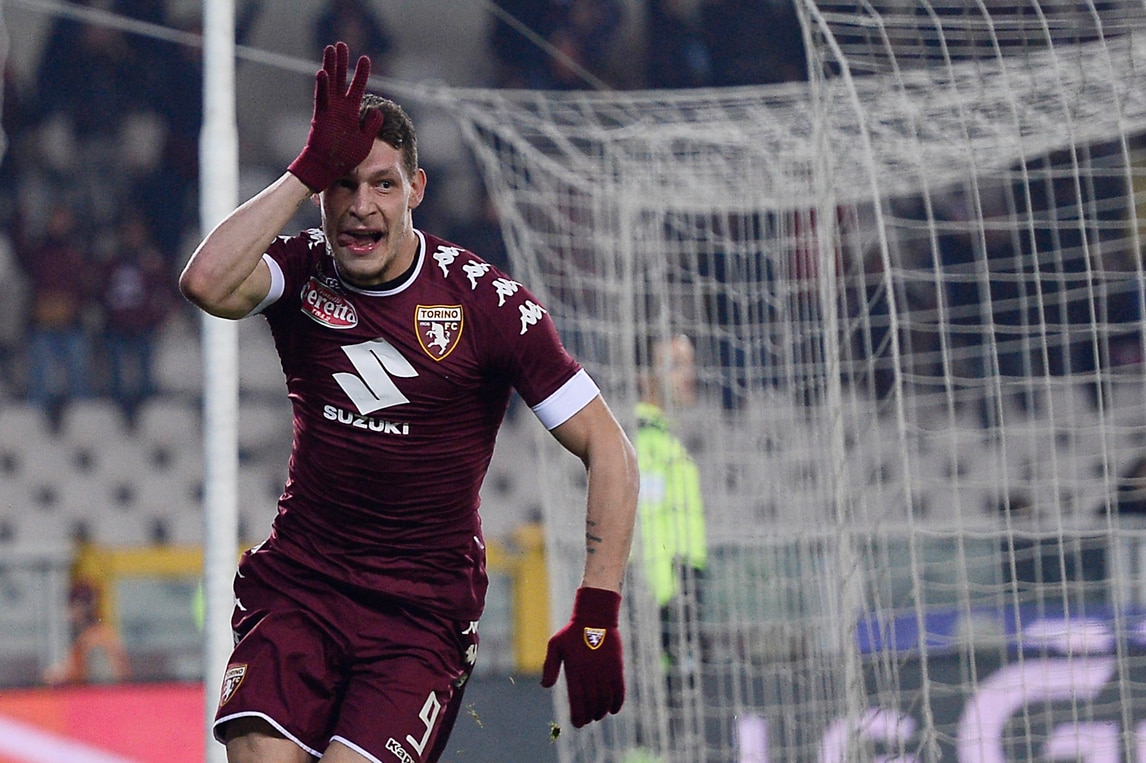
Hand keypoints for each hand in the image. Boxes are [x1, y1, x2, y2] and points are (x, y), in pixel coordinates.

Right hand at [287, 41, 384, 191]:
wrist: (328, 169)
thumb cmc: (346, 158)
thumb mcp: (364, 141)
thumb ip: (371, 126)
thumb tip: (378, 111)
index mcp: (351, 113)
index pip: (357, 88)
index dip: (361, 73)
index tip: (365, 58)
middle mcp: (340, 108)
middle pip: (341, 79)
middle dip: (342, 62)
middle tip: (341, 44)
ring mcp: (329, 111)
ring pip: (330, 83)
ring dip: (331, 66)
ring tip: (330, 49)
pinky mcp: (320, 118)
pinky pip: (321, 100)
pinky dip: (322, 87)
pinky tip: (323, 72)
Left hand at [540, 587, 624, 727]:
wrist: (595, 616)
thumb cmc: (572, 632)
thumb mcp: (555, 644)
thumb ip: (549, 666)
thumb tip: (545, 686)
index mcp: (575, 669)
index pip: (577, 700)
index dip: (578, 715)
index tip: (577, 723)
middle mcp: (591, 672)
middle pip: (592, 702)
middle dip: (590, 716)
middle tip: (587, 721)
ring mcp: (605, 669)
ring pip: (606, 698)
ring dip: (602, 711)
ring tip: (598, 715)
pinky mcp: (617, 666)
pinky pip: (620, 689)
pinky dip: (618, 702)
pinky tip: (614, 710)